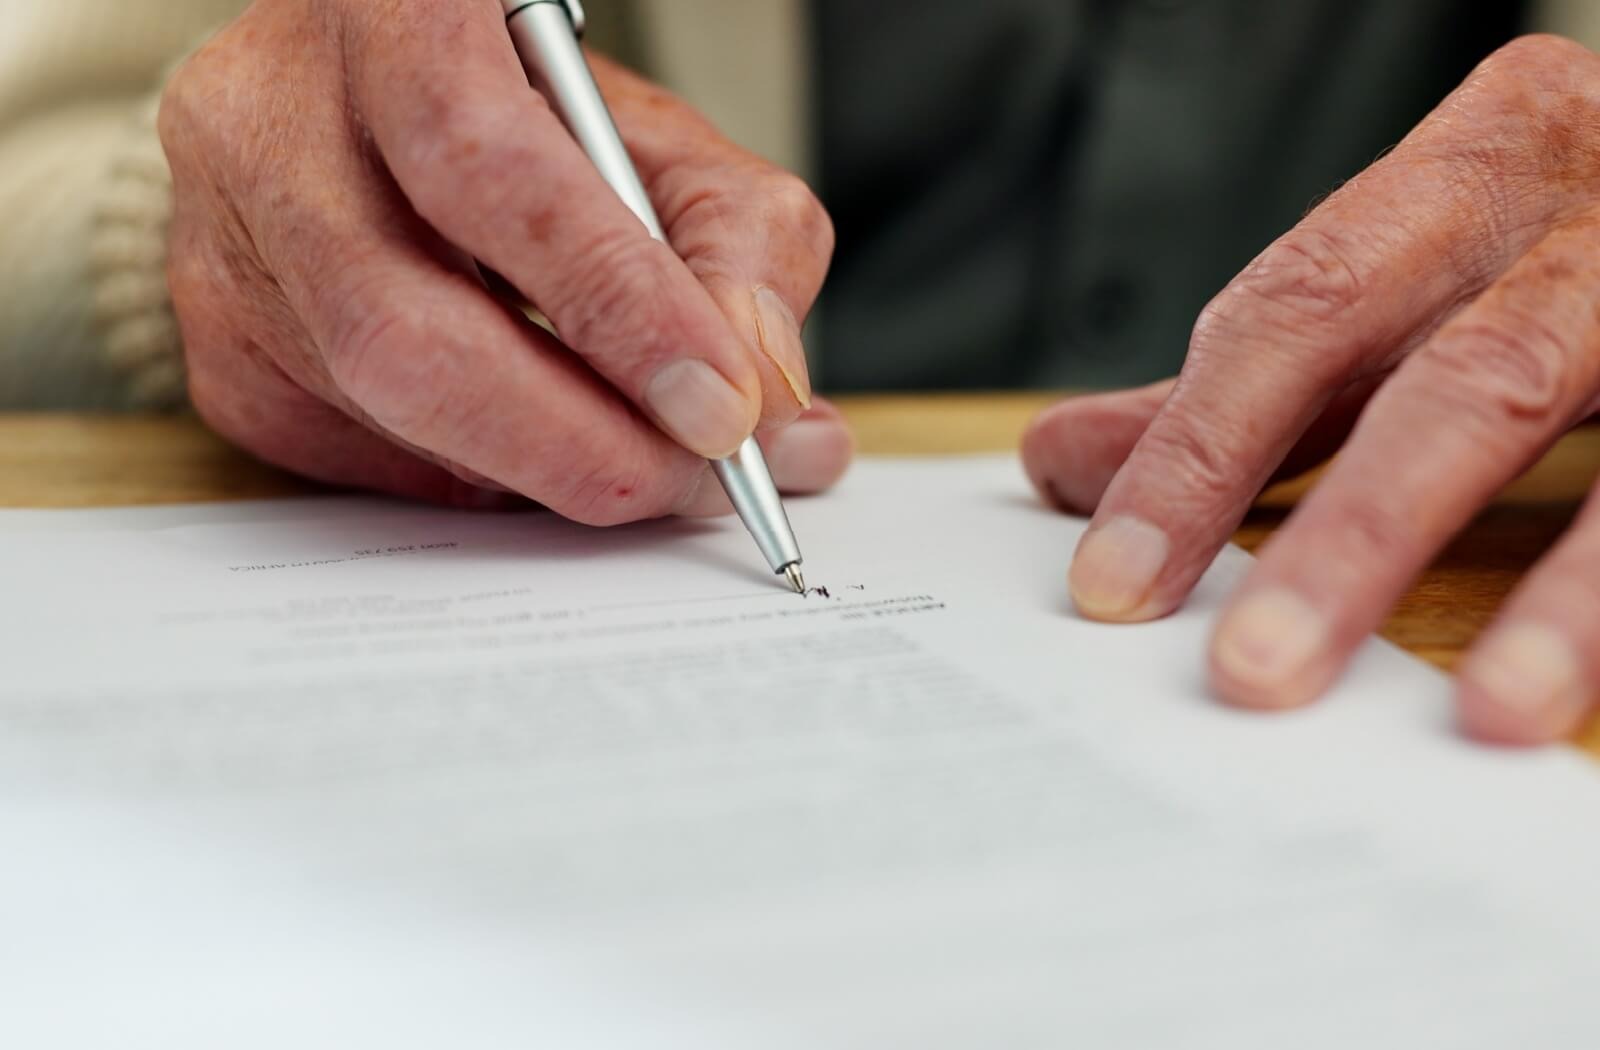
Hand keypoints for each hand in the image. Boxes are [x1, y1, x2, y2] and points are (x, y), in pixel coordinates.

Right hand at [158, 0, 849, 519]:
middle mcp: (271, 125)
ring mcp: (223, 246)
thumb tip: (774, 414)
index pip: (486, 166)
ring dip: (541, 466)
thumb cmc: (532, 127)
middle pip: (401, 325)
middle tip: (689, 480)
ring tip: (639, 463)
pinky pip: (357, 459)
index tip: (716, 406)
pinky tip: (531, 443)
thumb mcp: (663, 147)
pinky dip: (475, 472)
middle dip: (574, 436)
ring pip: (379, 407)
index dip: (612, 304)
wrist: (380, 118)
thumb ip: (741, 254)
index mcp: (394, 20)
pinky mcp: (220, 354)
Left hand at [1022, 35, 1599, 745]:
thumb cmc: (1546, 251)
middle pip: (1466, 377)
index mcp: (1477, 164)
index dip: (1203, 448)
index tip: (1115, 581)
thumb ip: (1251, 386)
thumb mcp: (1401, 293)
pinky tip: (1567, 690)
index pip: (1304, 306)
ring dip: (1558, 594)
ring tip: (1489, 711)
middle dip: (1355, 534)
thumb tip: (1061, 463)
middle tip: (1256, 669)